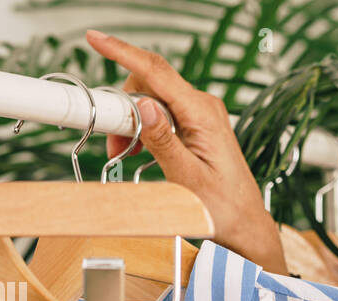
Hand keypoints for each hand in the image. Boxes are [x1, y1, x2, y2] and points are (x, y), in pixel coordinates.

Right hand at [84, 29, 288, 273]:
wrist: (243, 224)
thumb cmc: (221, 207)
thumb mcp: (186, 178)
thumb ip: (163, 141)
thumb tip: (143, 104)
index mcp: (203, 114)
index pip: (157, 72)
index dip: (123, 52)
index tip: (95, 38)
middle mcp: (203, 106)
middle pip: (150, 83)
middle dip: (124, 106)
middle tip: (113, 143)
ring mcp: (201, 114)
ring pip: (152, 99)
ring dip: (132, 120)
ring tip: (125, 152)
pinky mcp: (197, 124)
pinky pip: (163, 113)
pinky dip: (144, 127)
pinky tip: (139, 149)